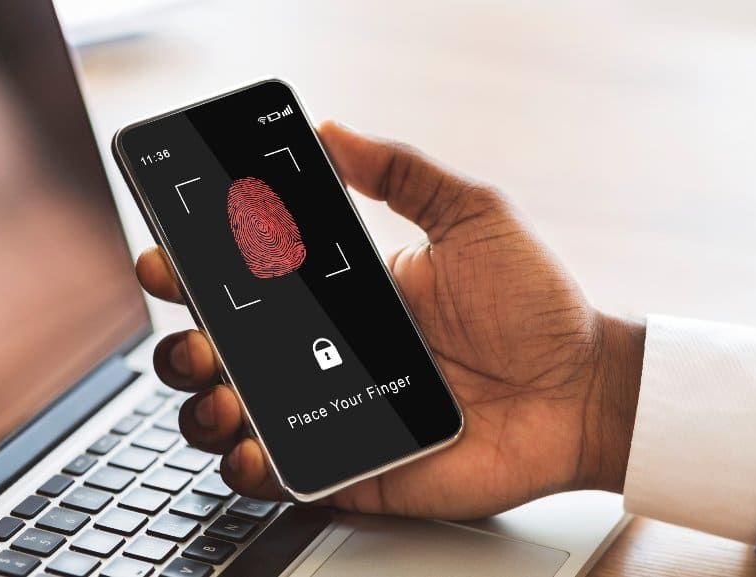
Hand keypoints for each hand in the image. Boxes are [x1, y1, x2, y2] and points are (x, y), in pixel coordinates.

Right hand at [136, 121, 644, 518]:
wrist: (582, 389)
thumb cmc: (538, 306)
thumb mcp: (474, 219)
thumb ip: (404, 174)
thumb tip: (334, 132)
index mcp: (348, 299)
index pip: (255, 286)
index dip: (200, 272)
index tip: (173, 258)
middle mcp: (333, 358)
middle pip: (228, 356)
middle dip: (188, 346)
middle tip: (200, 338)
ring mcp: (341, 416)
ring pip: (241, 419)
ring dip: (208, 408)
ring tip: (226, 395)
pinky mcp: (361, 469)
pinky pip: (289, 478)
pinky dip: (254, 472)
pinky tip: (254, 452)